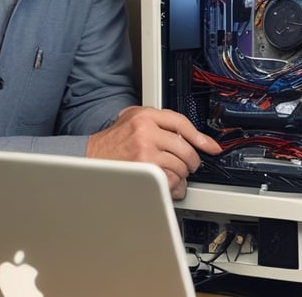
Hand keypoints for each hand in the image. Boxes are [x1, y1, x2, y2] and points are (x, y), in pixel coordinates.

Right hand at [86, 106, 221, 198]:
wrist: (90, 158)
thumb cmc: (111, 143)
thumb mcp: (131, 119)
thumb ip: (157, 122)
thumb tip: (186, 134)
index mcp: (144, 116)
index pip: (181, 122)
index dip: (200, 137)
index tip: (211, 146)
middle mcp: (146, 132)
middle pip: (185, 148)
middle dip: (191, 161)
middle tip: (188, 165)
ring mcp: (145, 153)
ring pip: (180, 167)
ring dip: (180, 175)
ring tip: (170, 174)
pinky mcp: (144, 172)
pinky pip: (171, 181)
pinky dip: (172, 186)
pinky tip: (164, 182)